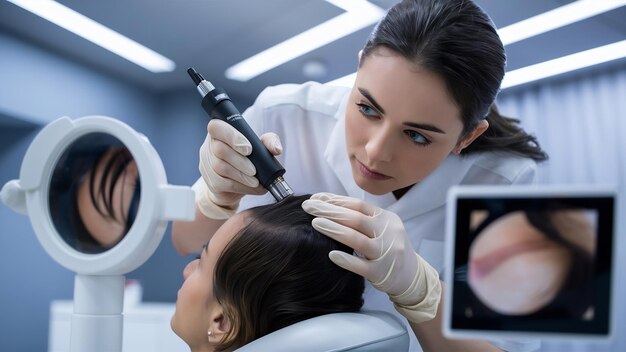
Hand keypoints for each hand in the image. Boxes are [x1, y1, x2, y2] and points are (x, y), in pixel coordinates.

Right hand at [197, 119, 282, 218]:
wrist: (237, 185)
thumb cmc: (248, 159)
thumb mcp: (261, 147)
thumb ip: (270, 141)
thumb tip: (276, 149)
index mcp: (220, 132)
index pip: (217, 127)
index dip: (232, 136)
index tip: (248, 149)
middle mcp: (210, 146)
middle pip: (220, 150)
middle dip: (240, 161)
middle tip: (254, 170)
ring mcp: (207, 164)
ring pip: (220, 167)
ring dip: (241, 176)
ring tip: (255, 180)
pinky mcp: (210, 181)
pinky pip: (223, 183)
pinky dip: (241, 186)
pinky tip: (252, 187)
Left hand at [302, 192, 440, 322]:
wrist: (412, 276)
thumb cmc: (389, 247)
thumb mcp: (382, 227)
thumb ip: (361, 217)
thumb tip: (328, 203)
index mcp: (386, 218)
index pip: (358, 205)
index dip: (336, 200)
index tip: (316, 197)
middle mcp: (387, 233)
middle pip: (355, 219)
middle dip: (329, 210)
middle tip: (308, 206)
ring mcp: (385, 254)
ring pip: (357, 240)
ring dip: (334, 230)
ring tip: (315, 223)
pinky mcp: (381, 273)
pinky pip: (361, 266)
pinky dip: (346, 260)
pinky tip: (330, 254)